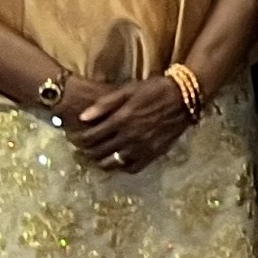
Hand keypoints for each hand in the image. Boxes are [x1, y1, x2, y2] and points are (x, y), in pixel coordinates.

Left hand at [54, 77, 188, 172]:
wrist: (185, 98)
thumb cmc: (154, 89)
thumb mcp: (128, 90)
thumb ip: (105, 104)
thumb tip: (82, 117)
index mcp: (121, 120)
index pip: (90, 137)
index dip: (77, 139)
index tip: (72, 137)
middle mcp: (130, 137)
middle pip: (98, 152)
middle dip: (85, 151)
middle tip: (80, 148)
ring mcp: (143, 148)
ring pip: (113, 164)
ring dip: (100, 162)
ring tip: (95, 157)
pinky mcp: (154, 154)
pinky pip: (132, 167)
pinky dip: (121, 167)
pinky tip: (118, 160)